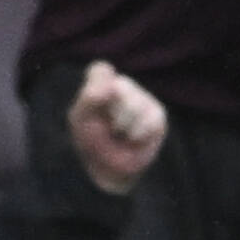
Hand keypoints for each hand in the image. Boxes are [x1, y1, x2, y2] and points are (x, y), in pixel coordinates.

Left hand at [68, 61, 169, 192]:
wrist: (107, 169)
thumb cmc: (91, 142)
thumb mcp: (82, 119)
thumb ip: (90, 97)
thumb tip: (111, 84)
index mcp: (99, 85)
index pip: (100, 70)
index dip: (99, 82)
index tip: (96, 98)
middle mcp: (122, 87)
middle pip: (119, 87)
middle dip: (109, 112)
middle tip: (106, 126)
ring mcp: (142, 99)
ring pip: (134, 104)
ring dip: (122, 125)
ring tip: (119, 134)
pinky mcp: (157, 115)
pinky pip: (148, 120)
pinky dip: (136, 135)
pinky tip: (132, 140)